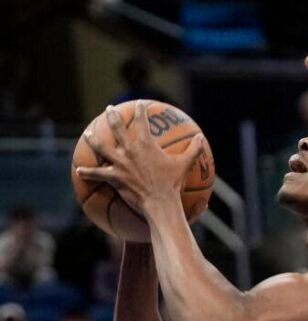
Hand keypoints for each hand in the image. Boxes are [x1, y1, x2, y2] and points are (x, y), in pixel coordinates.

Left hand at [76, 101, 203, 214]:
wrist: (160, 202)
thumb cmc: (173, 183)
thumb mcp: (185, 164)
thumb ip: (193, 149)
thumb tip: (201, 138)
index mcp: (146, 144)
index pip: (142, 121)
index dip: (140, 110)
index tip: (139, 103)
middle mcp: (130, 150)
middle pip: (117, 129)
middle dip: (112, 116)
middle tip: (109, 109)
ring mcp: (120, 163)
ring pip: (102, 148)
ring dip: (93, 140)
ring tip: (88, 134)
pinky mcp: (114, 177)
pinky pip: (97, 174)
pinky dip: (88, 172)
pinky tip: (80, 170)